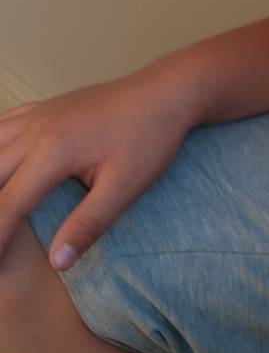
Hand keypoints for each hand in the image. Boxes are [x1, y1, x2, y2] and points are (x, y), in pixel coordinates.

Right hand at [0, 62, 198, 271]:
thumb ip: (88, 224)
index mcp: (52, 151)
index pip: (7, 206)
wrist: (168, 91)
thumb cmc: (150, 137)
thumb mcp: (125, 187)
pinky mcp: (47, 106)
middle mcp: (36, 129)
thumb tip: (56, 262)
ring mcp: (39, 113)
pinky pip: (3, 125)